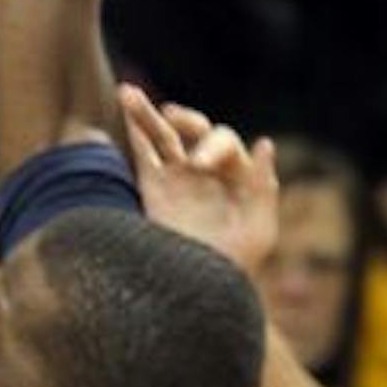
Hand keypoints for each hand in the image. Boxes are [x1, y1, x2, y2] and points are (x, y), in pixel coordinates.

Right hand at [118, 87, 279, 278]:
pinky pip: (143, 154)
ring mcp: (178, 178)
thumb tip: (264, 143)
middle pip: (195, 130)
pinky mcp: (153, 190)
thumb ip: (264, 187)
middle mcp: (207, 172)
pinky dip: (134, 132)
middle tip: (172, 121)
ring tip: (126, 92)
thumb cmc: (235, 267)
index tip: (198, 167)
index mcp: (236, 175)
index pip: (223, 142)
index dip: (212, 146)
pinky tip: (122, 106)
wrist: (199, 294)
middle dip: (185, 122)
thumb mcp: (259, 230)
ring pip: (163, 135)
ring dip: (145, 112)